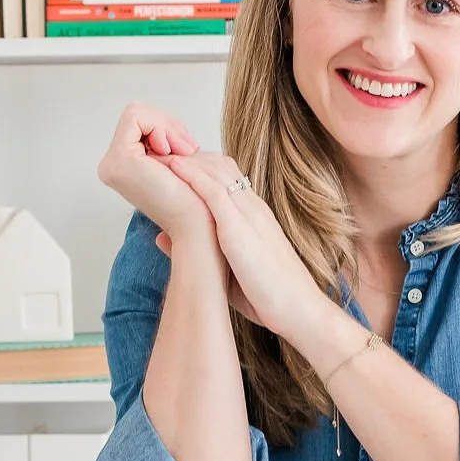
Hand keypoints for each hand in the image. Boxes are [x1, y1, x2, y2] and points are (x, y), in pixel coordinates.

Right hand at [97, 100, 213, 240]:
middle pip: (136, 114)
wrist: (200, 224)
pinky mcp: (120, 160)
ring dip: (167, 127)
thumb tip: (163, 123)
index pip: (138, 122)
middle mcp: (111, 166)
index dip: (167, 127)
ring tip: (183, 152)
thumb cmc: (195, 197)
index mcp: (122, 167)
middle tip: (188, 149)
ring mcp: (112, 164)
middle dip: (167, 125)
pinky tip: (172, 152)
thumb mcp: (176, 160)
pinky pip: (136, 116)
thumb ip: (164, 141)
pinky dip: (160, 127)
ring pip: (136, 112)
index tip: (187, 149)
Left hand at [158, 151, 327, 340]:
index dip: (202, 169)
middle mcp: (254, 209)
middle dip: (190, 157)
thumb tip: (161, 237)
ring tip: (159, 151)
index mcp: (256, 218)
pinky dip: (191, 176)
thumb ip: (201, 251)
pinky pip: (213, 191)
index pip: (228, 180)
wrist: (299, 309)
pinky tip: (173, 167)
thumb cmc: (271, 298)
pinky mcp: (239, 227)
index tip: (176, 166)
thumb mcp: (231, 272)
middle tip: (162, 151)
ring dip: (186, 160)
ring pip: (215, 173)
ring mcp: (249, 215)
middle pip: (221, 168)